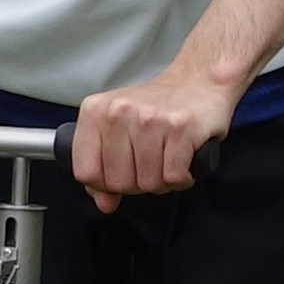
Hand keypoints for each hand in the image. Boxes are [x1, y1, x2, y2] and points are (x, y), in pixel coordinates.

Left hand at [70, 57, 233, 209]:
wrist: (197, 81)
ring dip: (162, 182)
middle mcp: (119, 112)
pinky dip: (181, 179)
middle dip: (137, 184)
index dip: (105, 184)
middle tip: (150, 165)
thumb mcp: (117, 129)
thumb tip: (104, 202)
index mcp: (95, 111)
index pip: (86, 172)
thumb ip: (102, 168)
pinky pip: (174, 177)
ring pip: (148, 183)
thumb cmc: (156, 106)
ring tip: (167, 162)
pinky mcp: (180, 127)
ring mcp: (149, 119)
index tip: (121, 174)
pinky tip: (183, 163)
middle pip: (118, 182)